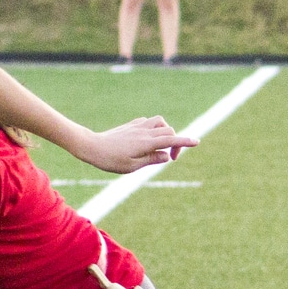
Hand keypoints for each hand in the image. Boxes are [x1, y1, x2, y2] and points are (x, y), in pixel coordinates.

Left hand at [80, 115, 197, 173]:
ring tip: (160, 146)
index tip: (196, 142)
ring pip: (160, 122)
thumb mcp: (132, 166)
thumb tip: (167, 156)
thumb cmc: (110, 160)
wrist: (91, 147)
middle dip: (175, 142)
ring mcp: (137, 127)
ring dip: (165, 131)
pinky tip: (148, 138)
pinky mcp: (131, 126)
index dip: (185, 141)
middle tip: (170, 158)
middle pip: (169, 130)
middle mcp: (144, 132)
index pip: (171, 140)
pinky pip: (148, 122)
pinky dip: (154, 128)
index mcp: (146, 143)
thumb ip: (152, 160)